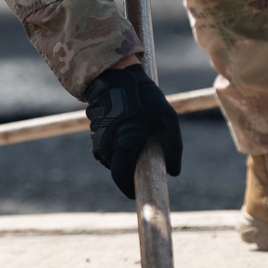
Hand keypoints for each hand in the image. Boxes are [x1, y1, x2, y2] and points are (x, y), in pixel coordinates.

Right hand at [84, 64, 181, 199]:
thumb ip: (173, 147)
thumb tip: (173, 171)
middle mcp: (106, 143)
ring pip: (111, 157)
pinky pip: (106, 146)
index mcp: (123, 142)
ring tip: (138, 135)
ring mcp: (97, 136)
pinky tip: (128, 128)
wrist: (116, 74)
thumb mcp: (167, 119)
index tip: (137, 192)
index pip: (121, 177)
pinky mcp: (94, 130)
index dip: (128, 188)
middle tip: (146, 155)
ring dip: (123, 154)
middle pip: (117, 167)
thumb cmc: (144, 96)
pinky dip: (117, 144)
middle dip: (130, 167)